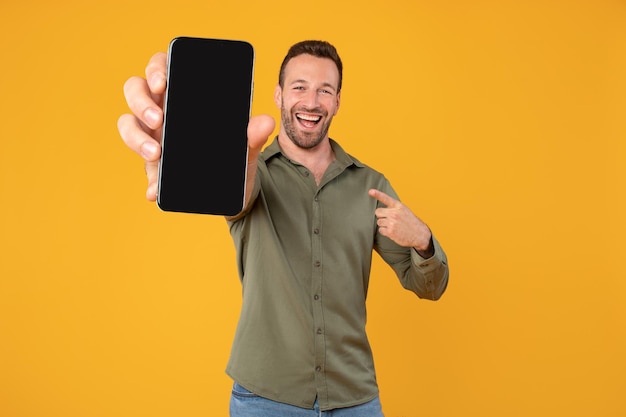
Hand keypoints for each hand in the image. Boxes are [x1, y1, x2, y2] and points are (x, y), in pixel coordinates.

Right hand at [117, 52, 274, 201]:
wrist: (235, 187)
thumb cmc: (235, 153)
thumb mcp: (246, 145)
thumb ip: (253, 133)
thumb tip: (265, 122)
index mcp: (183, 94)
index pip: (161, 68)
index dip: (156, 68)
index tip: (162, 82)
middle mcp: (162, 110)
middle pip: (135, 91)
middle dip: (141, 102)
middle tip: (159, 120)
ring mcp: (154, 136)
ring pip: (128, 124)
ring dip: (136, 137)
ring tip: (157, 153)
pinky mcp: (154, 166)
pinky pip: (145, 170)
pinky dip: (150, 180)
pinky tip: (155, 189)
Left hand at [368, 189, 433, 255]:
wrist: (420, 234)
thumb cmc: (411, 222)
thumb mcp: (405, 210)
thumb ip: (394, 207)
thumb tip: (383, 208)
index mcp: (399, 206)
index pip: (386, 198)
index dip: (377, 194)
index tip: (370, 191)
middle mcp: (395, 213)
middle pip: (378, 212)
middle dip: (381, 216)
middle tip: (389, 219)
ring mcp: (392, 222)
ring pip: (379, 222)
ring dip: (383, 224)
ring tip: (393, 226)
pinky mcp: (390, 232)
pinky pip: (380, 230)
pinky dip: (385, 232)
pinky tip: (392, 231)